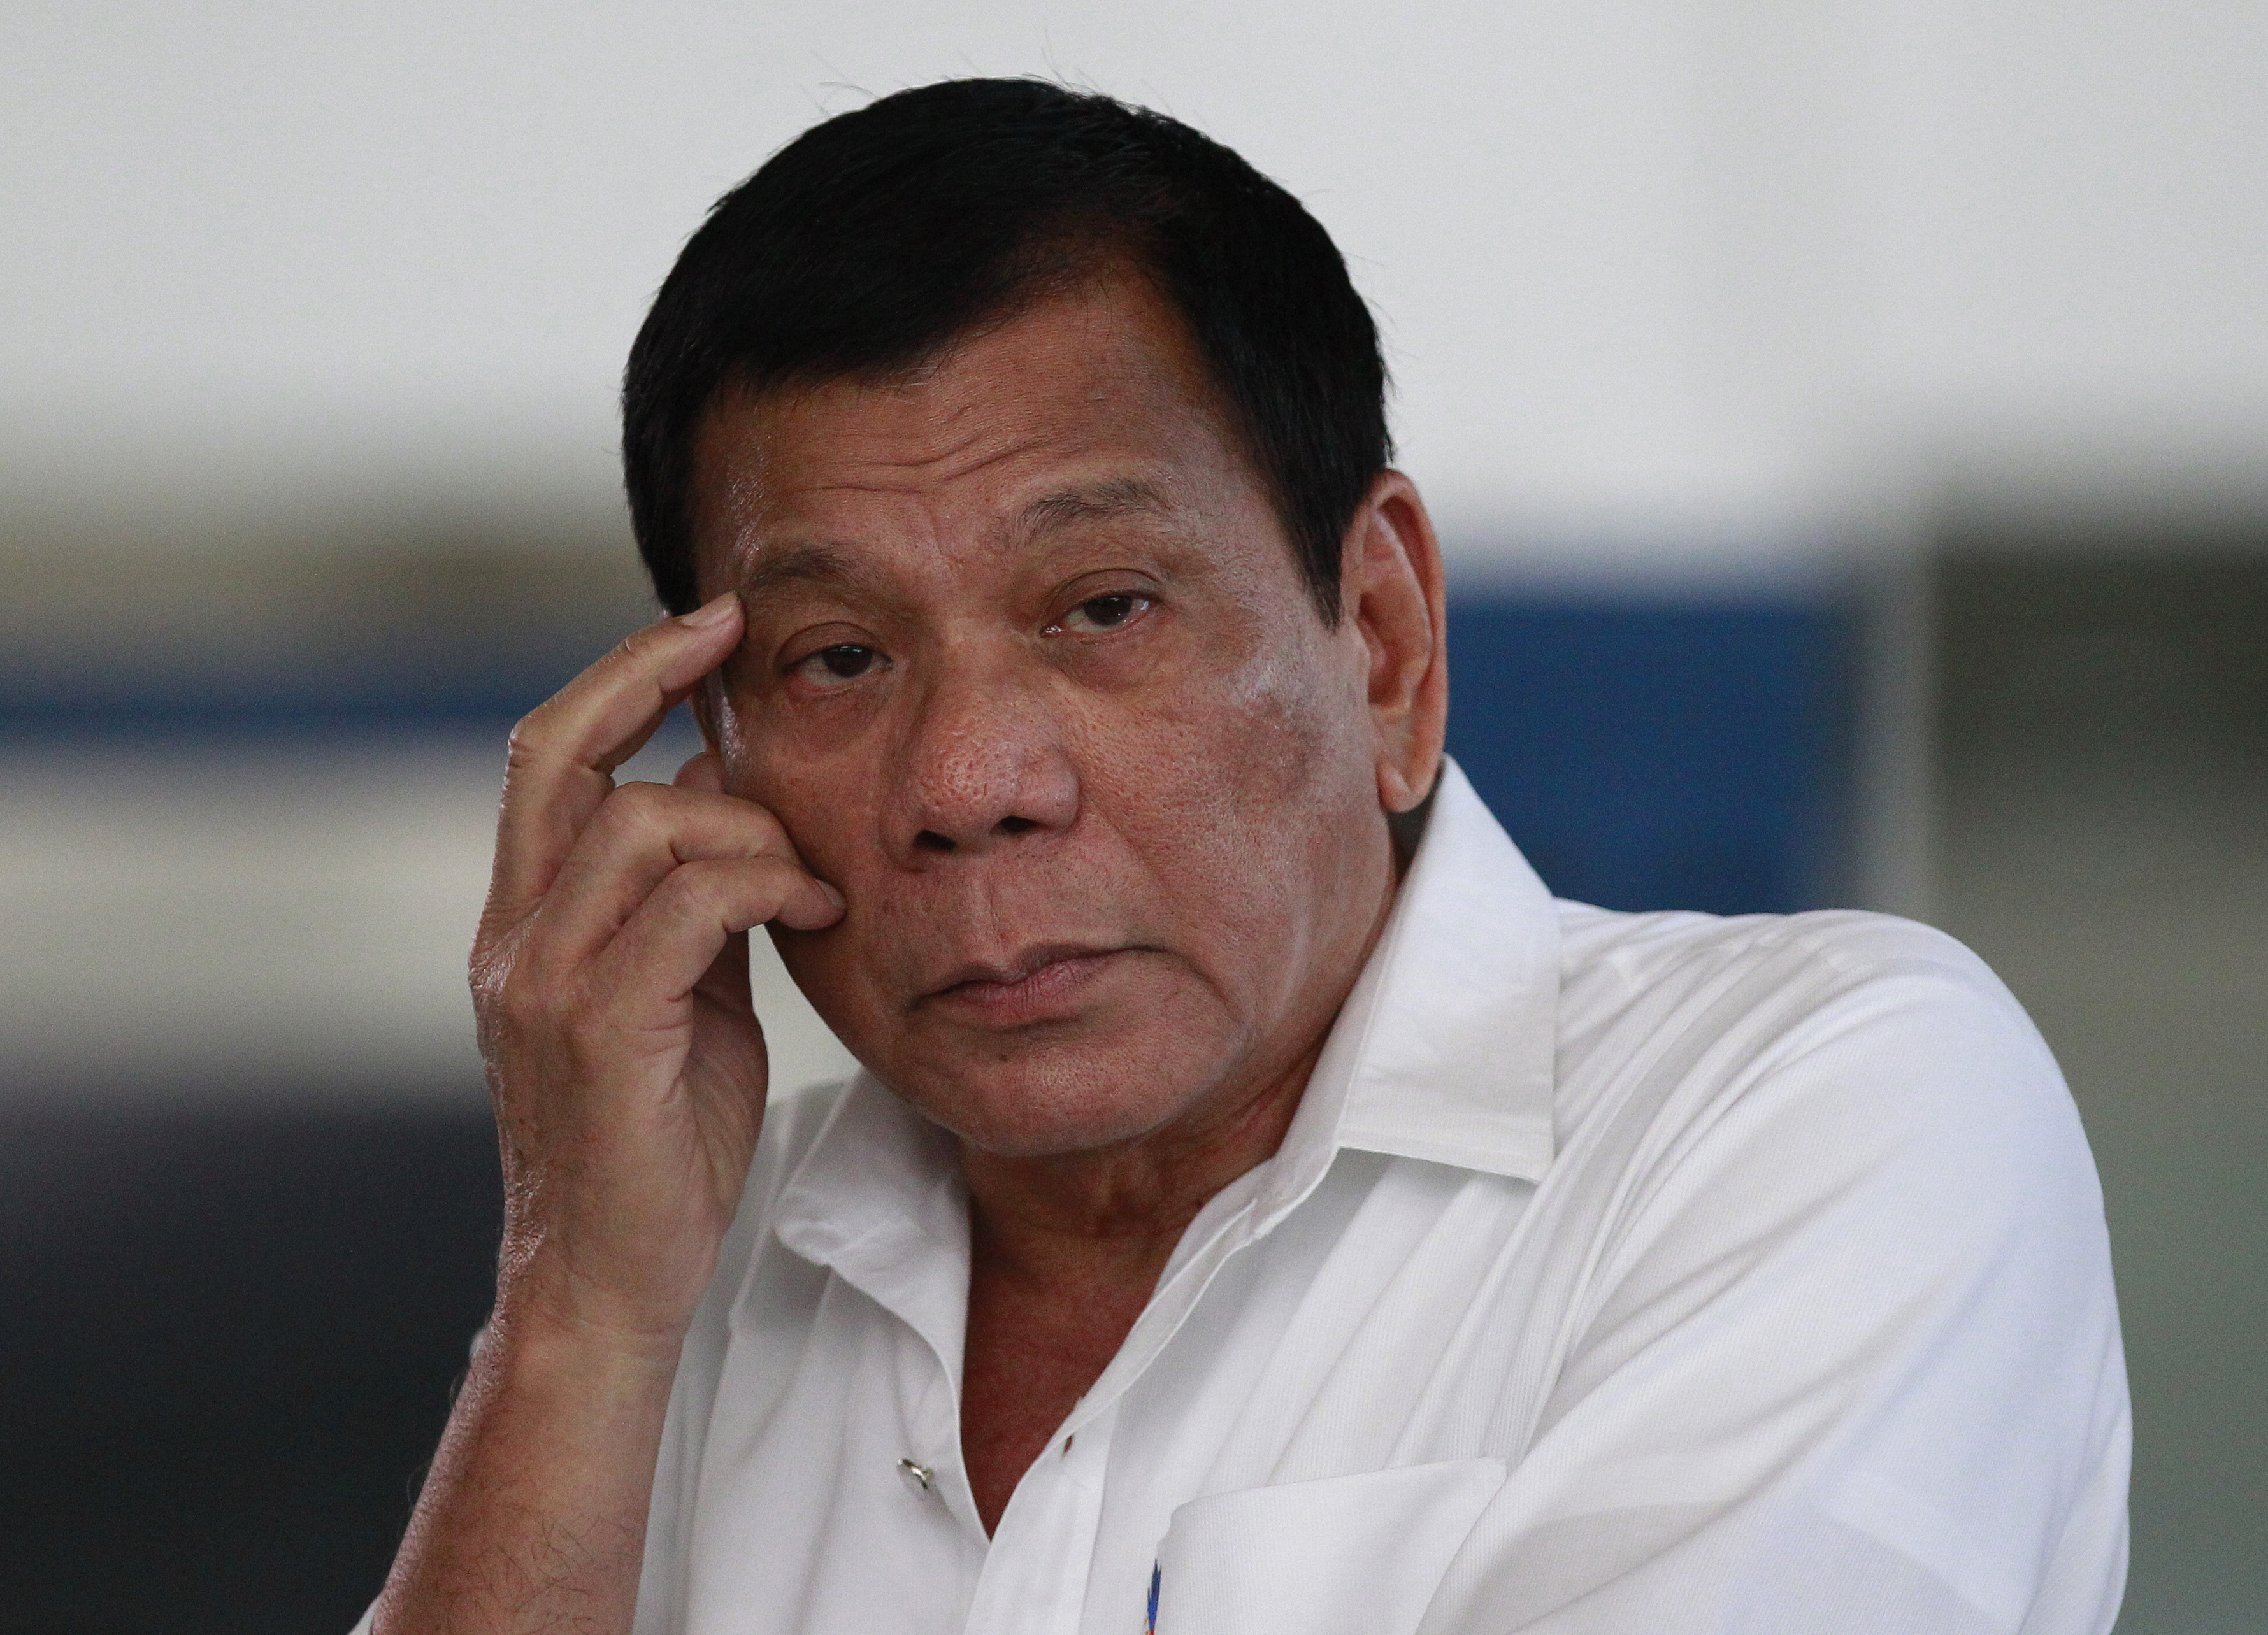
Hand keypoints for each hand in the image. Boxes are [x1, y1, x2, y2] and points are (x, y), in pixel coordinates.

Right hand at [470, 593, 843, 1352]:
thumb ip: (692, 908)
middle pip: (559, 752)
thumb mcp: (678, 1001)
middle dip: (652, 676)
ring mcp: (542, 979)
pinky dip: (767, 885)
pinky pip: (691, 903)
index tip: (704, 629)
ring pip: (642, 821)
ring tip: (812, 879)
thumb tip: (732, 808)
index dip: (622, 678)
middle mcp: (512, 937)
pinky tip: (820, 916)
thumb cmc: (656, 1145)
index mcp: (523, 924)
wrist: (609, 1282)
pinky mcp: (595, 1024)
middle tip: (738, 642)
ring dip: (749, 827)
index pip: (548, 758)